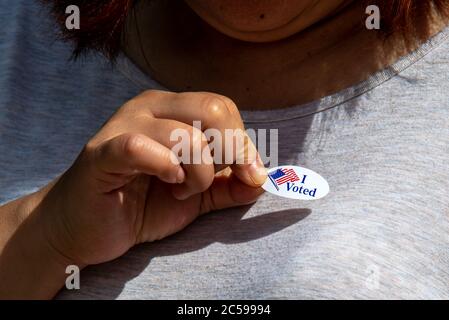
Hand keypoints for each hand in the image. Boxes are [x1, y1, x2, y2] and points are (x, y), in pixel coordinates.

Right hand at [36, 90, 266, 267]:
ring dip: (198, 173)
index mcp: (172, 110)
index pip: (222, 107)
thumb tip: (263, 180)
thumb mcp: (196, 196)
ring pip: (186, 135)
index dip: (244, 142)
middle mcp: (149, 108)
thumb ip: (229, 187)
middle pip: (212, 110)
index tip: (251, 177)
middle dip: (231, 152)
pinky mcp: (102, 153)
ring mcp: (123, 126)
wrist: (87, 229)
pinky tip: (167, 182)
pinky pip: (141, 146)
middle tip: (216, 183)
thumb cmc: (142, 205)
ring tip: (181, 190)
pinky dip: (166, 167)